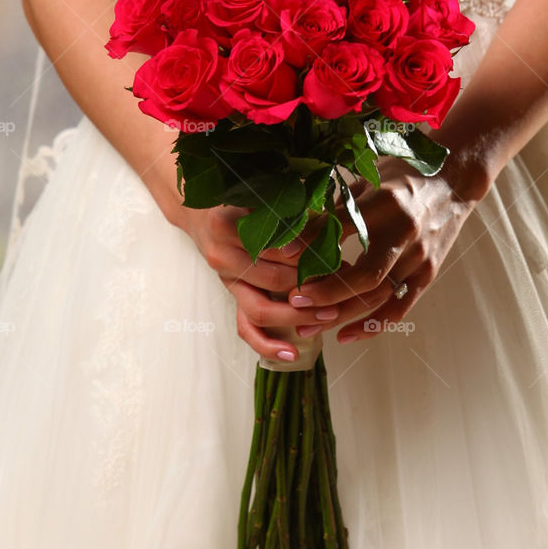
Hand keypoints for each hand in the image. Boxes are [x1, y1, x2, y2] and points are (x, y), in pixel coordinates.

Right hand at [173, 201, 329, 361]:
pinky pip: (245, 328)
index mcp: (228, 224)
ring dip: (298, 315)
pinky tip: (292, 353)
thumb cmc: (245, 199)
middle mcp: (222, 256)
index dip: (309, 250)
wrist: (203, 213)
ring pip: (262, 309)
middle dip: (312, 285)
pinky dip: (268, 344)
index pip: (276, 244)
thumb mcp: (265, 195)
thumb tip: (334, 232)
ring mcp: (226, 281)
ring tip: (328, 315)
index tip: (336, 253)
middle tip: (344, 286)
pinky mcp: (232, 297)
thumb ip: (293, 210)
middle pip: (274, 277)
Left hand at [281, 155, 487, 344]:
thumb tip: (294, 225)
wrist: (454, 178)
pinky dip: (373, 325)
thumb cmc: (402, 173)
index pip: (341, 226)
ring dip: (341, 315)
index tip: (280, 254)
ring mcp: (419, 256)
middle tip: (294, 300)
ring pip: (378, 296)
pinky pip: (400, 307)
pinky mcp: (428, 272)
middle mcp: (404, 231)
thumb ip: (335, 204)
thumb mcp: (367, 176)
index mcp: (384, 201)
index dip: (309, 241)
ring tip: (308, 326)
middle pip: (364, 274)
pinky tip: (346, 335)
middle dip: (326, 292)